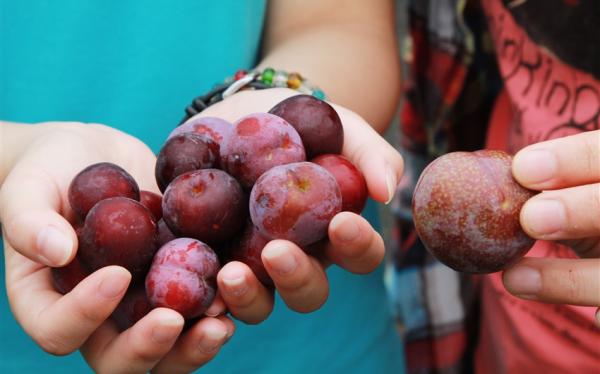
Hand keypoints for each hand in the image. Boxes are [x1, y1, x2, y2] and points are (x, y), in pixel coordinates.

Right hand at [0, 122, 232, 372]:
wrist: (97, 157)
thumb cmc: (52, 172)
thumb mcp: (29, 187)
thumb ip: (29, 220)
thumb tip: (57, 252)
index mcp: (52, 301)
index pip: (60, 331)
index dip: (84, 315)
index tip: (116, 274)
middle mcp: (102, 316)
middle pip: (119, 361)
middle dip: (147, 348)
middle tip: (172, 320)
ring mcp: (145, 303)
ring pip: (169, 351)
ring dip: (195, 344)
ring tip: (220, 319)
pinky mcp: (182, 283)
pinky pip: (203, 309)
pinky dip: (227, 305)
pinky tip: (242, 284)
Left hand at [198, 88, 403, 322]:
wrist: (242, 113)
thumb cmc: (301, 120)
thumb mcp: (337, 124)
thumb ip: (368, 152)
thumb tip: (387, 190)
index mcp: (333, 234)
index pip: (359, 255)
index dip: (356, 246)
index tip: (342, 222)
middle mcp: (297, 259)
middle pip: (307, 291)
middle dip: (296, 277)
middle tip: (277, 252)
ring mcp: (251, 265)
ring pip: (258, 304)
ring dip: (247, 296)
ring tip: (229, 273)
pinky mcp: (210, 259)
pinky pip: (207, 289)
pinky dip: (201, 293)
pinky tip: (189, 281)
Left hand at [502, 130, 599, 325]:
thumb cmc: (592, 218)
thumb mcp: (579, 198)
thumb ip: (544, 193)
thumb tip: (469, 187)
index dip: (574, 159)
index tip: (522, 168)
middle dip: (582, 209)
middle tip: (530, 217)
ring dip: (572, 280)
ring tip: (514, 279)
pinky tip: (589, 317)